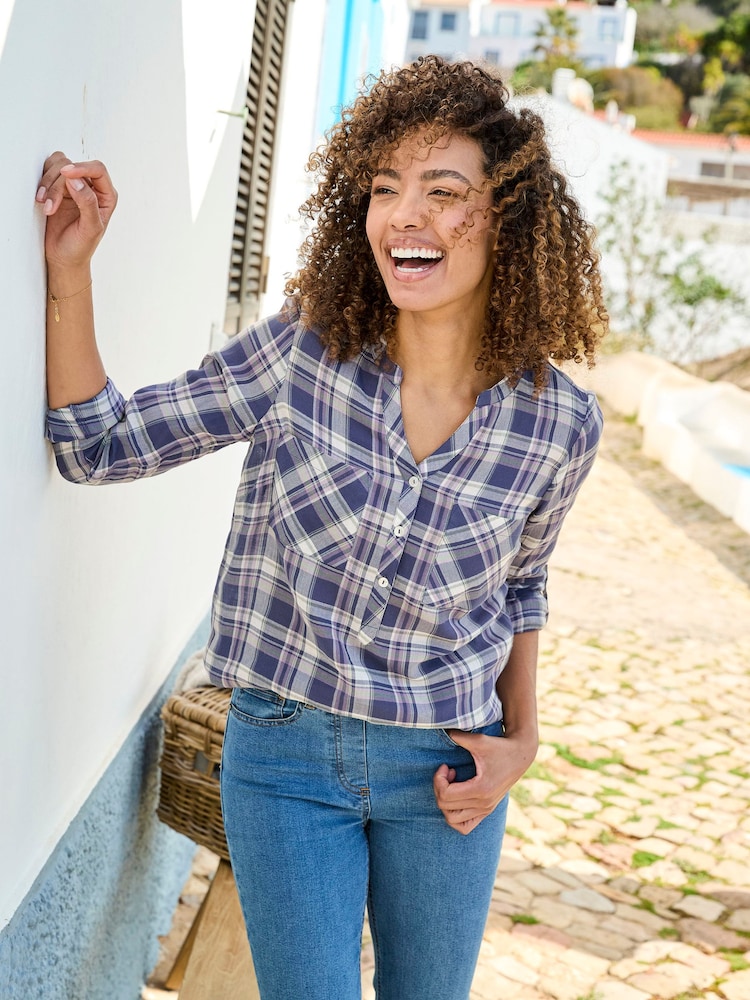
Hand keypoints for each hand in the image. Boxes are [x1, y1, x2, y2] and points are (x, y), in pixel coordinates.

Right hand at [36, 153, 117, 272]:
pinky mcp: (58, 189)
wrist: (63, 257)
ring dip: (48, 184)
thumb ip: (87, 203)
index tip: (66, 174)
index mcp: (106, 196)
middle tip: (50, 207)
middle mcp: (91, 188)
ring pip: (59, 167)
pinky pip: (48, 172)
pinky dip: (42, 183)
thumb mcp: (90, 228)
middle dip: (58, 185)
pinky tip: (42, 200)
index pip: (98, 170)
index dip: (82, 168)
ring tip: (46, 207)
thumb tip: (76, 180)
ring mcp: (73, 187)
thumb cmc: (81, 246)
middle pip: (74, 168)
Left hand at [433, 730, 536, 835]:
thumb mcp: (480, 741)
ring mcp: (486, 810)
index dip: (438, 779)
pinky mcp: (487, 811)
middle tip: (448, 772)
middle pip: (445, 807)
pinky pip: (464, 827)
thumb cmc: (500, 746)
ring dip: (445, 803)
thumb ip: (459, 737)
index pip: (446, 795)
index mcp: (481, 789)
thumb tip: (444, 731)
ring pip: (452, 820)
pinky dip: (454, 816)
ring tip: (452, 785)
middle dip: (439, 788)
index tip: (445, 766)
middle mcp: (483, 804)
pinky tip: (457, 798)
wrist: (521, 755)